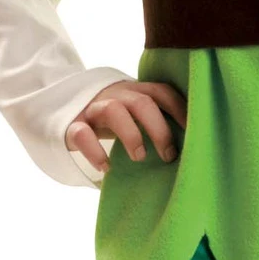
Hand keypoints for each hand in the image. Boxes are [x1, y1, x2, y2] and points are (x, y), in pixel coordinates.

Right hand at [64, 80, 187, 171]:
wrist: (64, 109)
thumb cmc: (113, 118)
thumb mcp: (134, 114)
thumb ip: (156, 119)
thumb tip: (190, 144)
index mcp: (135, 91)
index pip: (162, 92)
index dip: (180, 109)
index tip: (194, 132)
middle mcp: (115, 95)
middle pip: (141, 102)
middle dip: (159, 129)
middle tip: (169, 155)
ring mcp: (93, 108)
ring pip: (113, 111)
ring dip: (131, 134)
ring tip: (139, 157)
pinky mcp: (71, 125)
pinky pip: (82, 134)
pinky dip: (95, 151)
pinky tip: (106, 168)